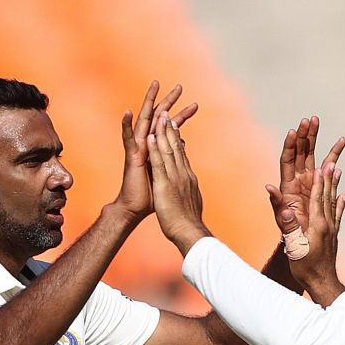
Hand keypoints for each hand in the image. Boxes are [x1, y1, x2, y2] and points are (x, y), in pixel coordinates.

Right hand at [117, 81, 197, 221]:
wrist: (136, 207)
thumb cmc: (152, 194)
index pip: (172, 128)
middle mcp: (148, 144)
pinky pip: (128, 139)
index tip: (195, 105)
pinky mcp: (131, 157)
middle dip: (169, 102)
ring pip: (144, 121)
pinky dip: (126, 126)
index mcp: (158, 148)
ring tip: (154, 86)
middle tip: (179, 86)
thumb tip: (182, 145)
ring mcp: (139, 149)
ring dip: (148, 103)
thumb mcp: (167, 172)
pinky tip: (128, 112)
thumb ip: (173, 157)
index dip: (182, 116)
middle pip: (159, 118)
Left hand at [146, 110, 209, 253]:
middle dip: (172, 128)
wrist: (190, 233)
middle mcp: (183, 174)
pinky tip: (152, 136)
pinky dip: (156, 148)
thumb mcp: (190, 204)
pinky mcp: (166, 184)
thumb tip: (191, 191)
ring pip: (169, 150)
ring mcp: (175, 178)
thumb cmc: (189, 224)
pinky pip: (159, 163)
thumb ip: (189, 194)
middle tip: (168, 111)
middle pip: (177, 147)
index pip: (182, 154)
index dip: (177, 139)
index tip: (174, 125)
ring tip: (161, 115)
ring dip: (164, 131)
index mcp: (188, 178)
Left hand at [267, 116, 344, 251]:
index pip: (287, 160)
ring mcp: (309, 182)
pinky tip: (340, 145)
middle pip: (300, 152)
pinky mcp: (320, 187)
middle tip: (310, 120)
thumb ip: (277, 205)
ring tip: (319, 122)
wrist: (303, 244)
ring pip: (312, 156)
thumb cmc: (290, 235)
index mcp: (288, 187)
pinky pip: (327, 169)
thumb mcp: (282, 221)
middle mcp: (298, 181)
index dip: (290, 145)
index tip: (295, 131)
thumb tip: (269, 188)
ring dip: (316, 139)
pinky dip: (333, 157)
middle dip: (305, 135)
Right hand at [292, 160, 344, 304]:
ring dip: (334, 185)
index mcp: (318, 225)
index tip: (320, 166)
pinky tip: (343, 196)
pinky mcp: (333, 236)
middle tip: (331, 160)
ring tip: (338, 171)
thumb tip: (285, 212)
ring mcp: (332, 230)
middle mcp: (328, 225)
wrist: (322, 283)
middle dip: (328, 177)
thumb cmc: (307, 268)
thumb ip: (289, 227)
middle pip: (328, 196)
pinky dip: (340, 203)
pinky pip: (337, 215)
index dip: (319, 182)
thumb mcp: (294, 247)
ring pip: (334, 202)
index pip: (318, 198)